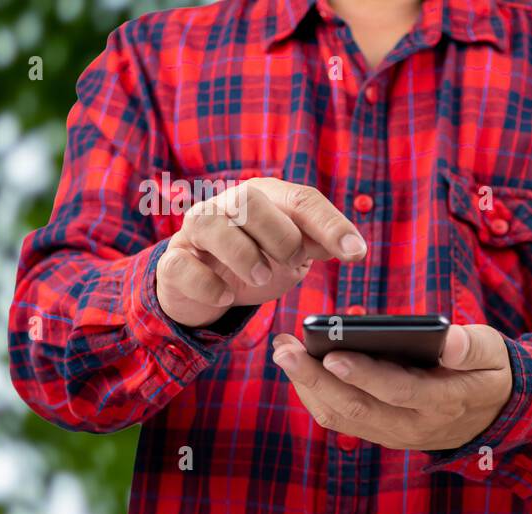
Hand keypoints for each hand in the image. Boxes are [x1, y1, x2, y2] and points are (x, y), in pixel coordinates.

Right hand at [156, 178, 367, 327]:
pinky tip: (226, 297)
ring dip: (243, 253)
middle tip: (294, 262)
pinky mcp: (173, 262)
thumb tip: (350, 247)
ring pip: (210, 223)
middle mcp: (228, 206)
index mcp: (266, 198)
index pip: (302, 199)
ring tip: (262, 277)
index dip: (332, 225)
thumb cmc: (256, 260)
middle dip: (280, 234)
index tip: (357, 253)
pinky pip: (182, 265)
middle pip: (251, 201)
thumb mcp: (292, 254)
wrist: (203, 286)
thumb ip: (318, 245)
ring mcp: (196, 231)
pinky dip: (207, 283)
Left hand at [271, 324, 513, 450]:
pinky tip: (301, 368)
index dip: (364, 374)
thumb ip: (471, 347)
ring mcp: (396, 435)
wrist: (494, 413)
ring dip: (308, 386)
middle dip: (315, 378)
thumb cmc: (488, 371)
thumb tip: (447, 341)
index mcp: (445, 402)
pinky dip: (317, 394)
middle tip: (285, 348)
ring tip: (284, 351)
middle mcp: (416, 426)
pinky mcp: (382, 434)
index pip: (399, 390)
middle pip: (358, 408)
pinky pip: (342, 420)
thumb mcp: (493, 352)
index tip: (332, 354)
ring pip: (342, 417)